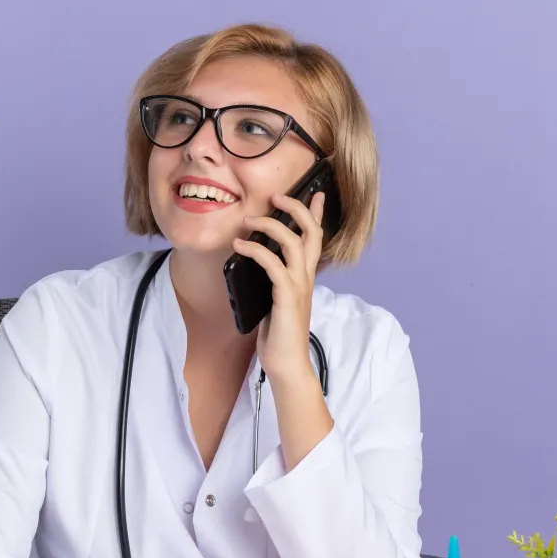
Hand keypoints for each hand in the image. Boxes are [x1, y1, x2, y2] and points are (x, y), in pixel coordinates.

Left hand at [232, 191, 325, 384]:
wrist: (286, 364)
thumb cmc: (279, 334)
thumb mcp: (276, 300)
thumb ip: (273, 279)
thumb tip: (255, 259)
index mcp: (305, 277)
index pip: (316, 238)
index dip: (316, 213)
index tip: (314, 193)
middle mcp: (306, 277)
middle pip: (310, 232)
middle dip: (296, 208)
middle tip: (276, 196)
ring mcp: (298, 286)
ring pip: (293, 242)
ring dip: (270, 225)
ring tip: (250, 219)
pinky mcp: (287, 297)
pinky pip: (273, 264)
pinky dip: (255, 250)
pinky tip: (240, 246)